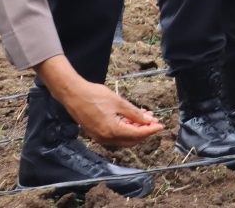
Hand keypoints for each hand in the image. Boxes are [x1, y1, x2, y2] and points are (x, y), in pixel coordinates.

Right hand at [34, 56, 161, 147]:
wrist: (73, 94)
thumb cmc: (94, 95)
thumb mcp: (118, 102)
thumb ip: (134, 113)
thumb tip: (148, 121)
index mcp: (113, 130)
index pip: (138, 134)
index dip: (151, 130)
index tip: (160, 125)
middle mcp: (106, 138)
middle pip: (132, 140)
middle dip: (144, 131)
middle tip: (153, 121)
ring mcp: (100, 137)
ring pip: (123, 138)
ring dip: (135, 129)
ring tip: (144, 117)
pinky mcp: (96, 133)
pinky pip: (115, 135)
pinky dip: (124, 129)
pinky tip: (130, 119)